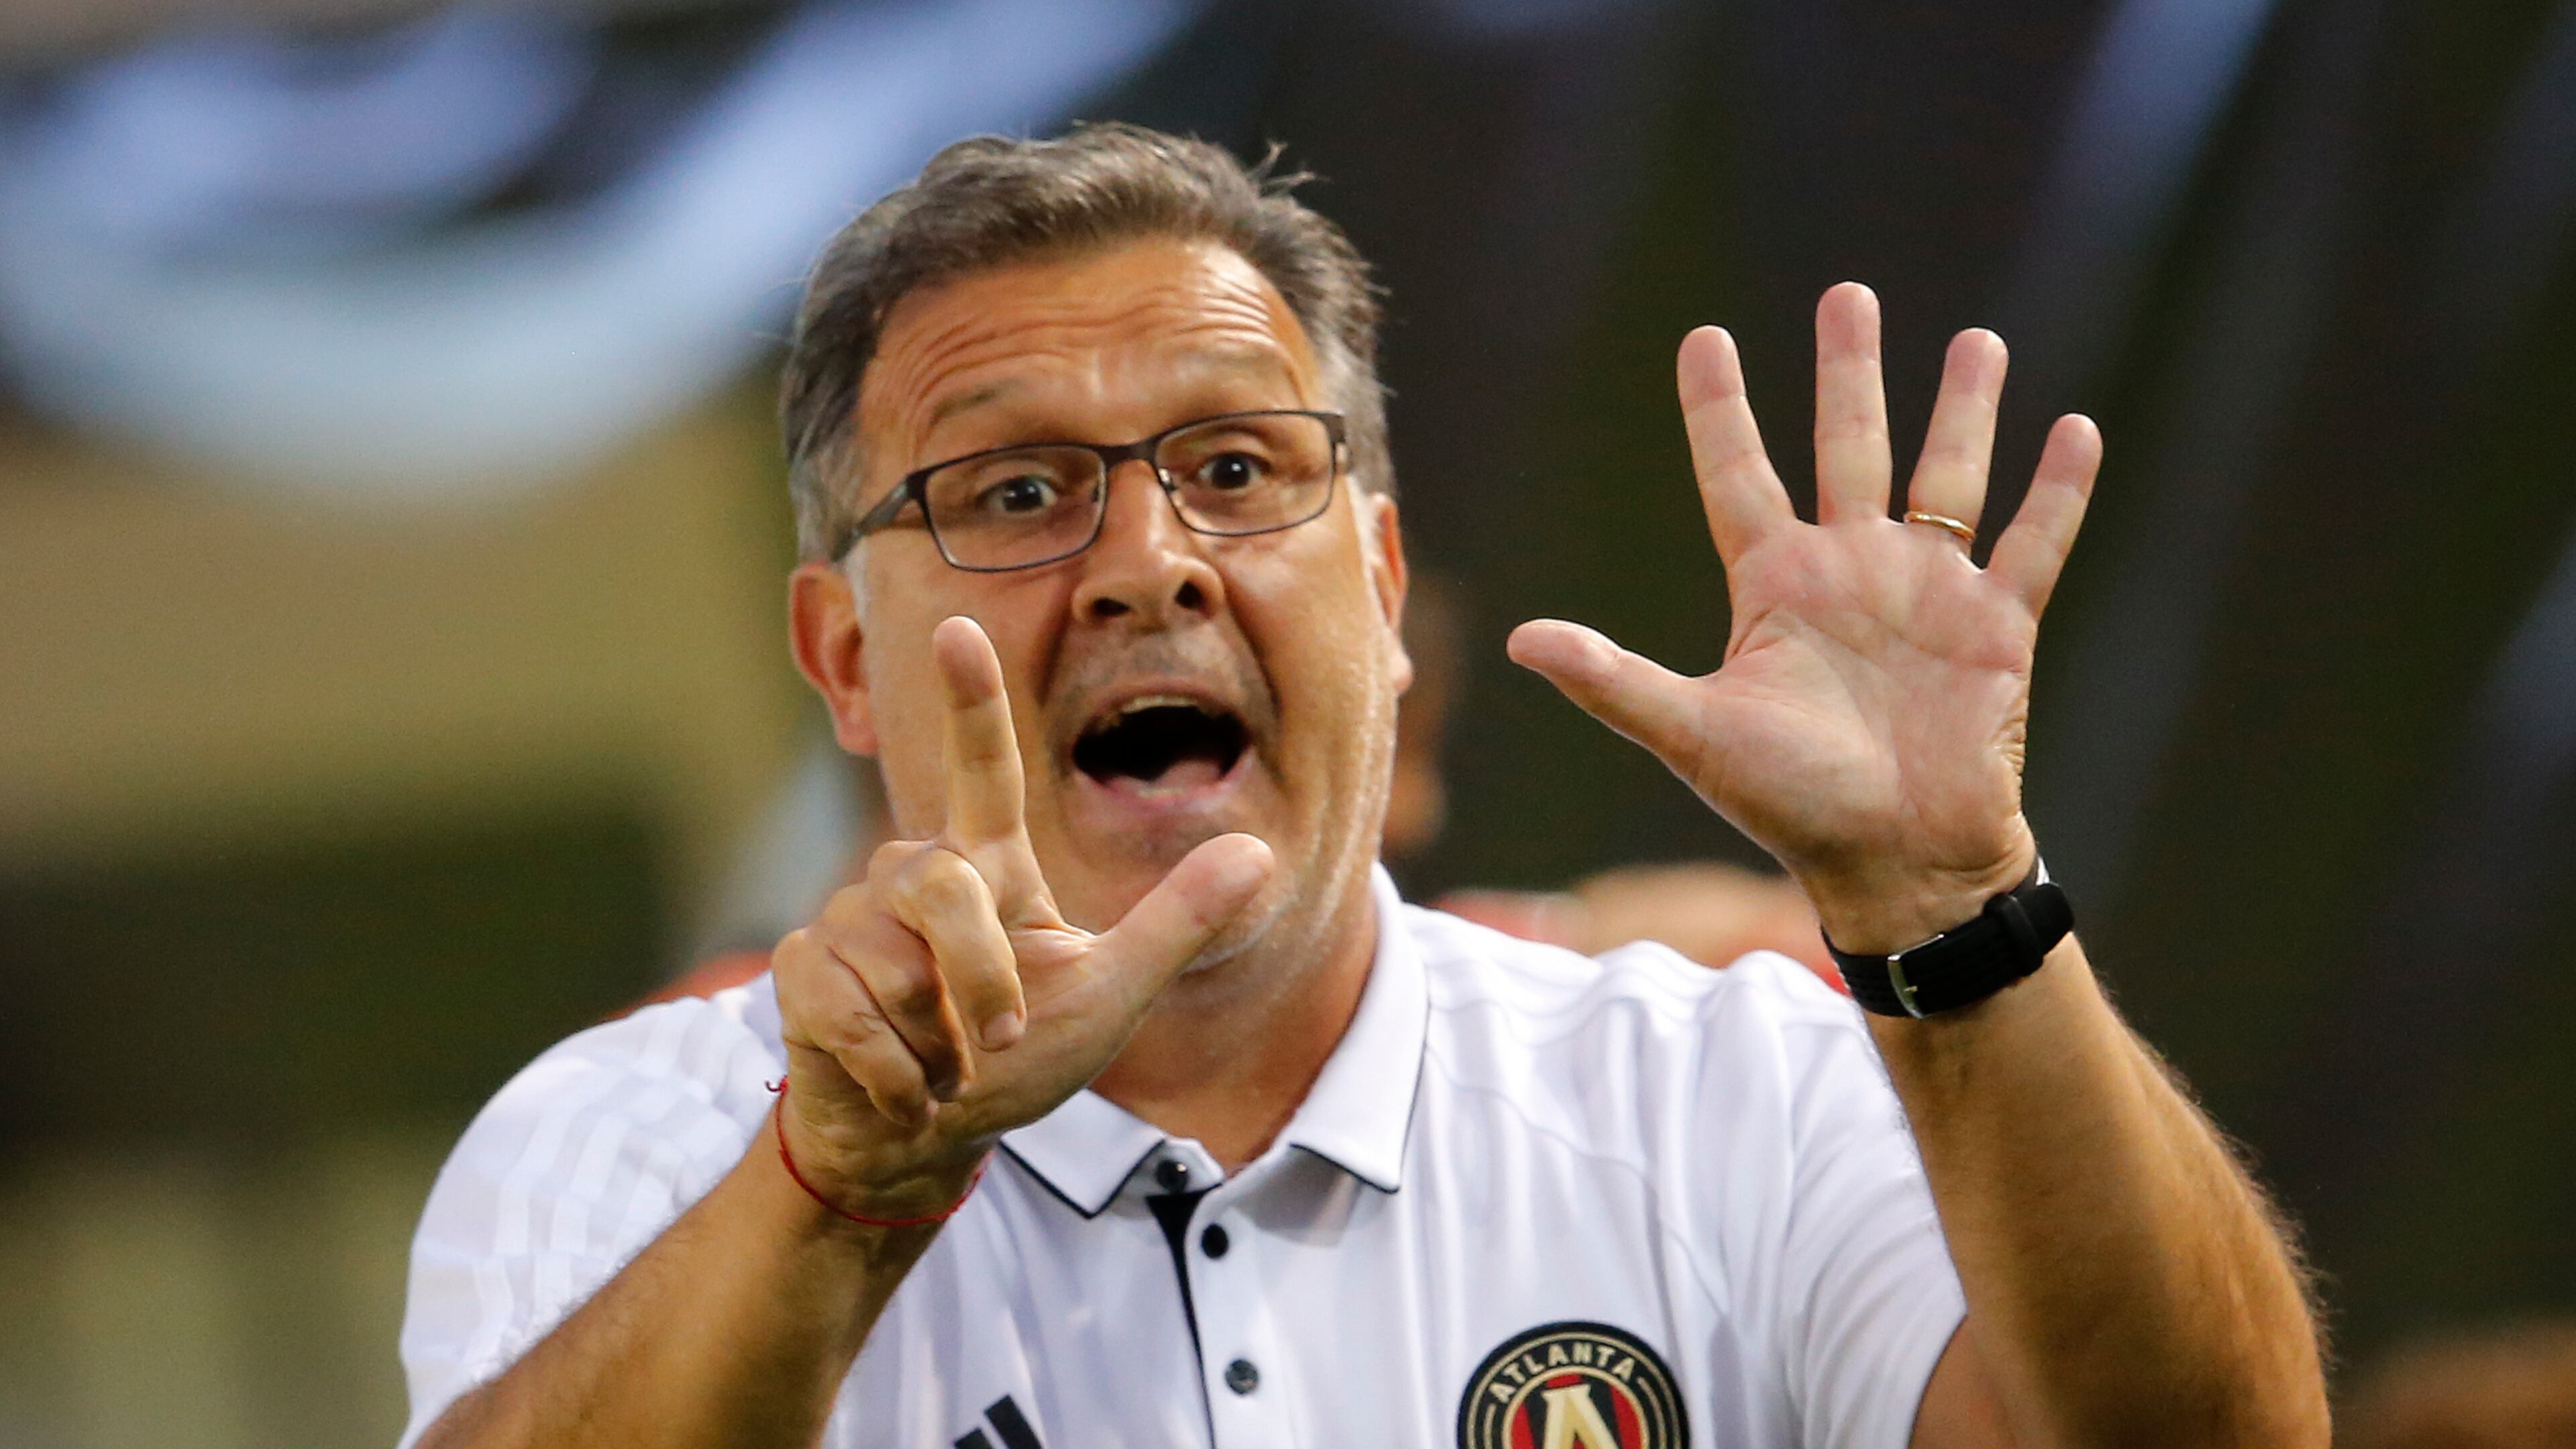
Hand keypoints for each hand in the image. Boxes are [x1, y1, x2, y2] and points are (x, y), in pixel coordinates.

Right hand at [769, 616, 1273, 1216]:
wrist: (918, 1139)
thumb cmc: (1011, 1063)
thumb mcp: (1110, 994)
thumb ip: (1174, 924)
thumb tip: (1260, 853)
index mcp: (984, 863)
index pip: (982, 767)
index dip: (973, 700)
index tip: (958, 630)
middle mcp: (911, 874)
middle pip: (942, 890)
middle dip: (980, 982)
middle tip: (999, 1045)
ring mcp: (847, 919)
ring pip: (894, 965)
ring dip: (935, 1045)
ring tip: (943, 1070)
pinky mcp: (800, 972)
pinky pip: (849, 1012)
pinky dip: (892, 1075)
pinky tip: (904, 1094)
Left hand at [1508, 284, 2098, 953]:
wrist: (1895, 864)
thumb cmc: (1790, 806)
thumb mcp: (1693, 735)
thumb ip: (1612, 681)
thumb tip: (1516, 641)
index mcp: (1775, 587)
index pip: (1738, 473)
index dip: (1719, 407)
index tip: (1705, 334)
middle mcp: (1851, 572)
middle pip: (1849, 448)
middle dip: (1849, 372)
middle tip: (1848, 293)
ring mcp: (1929, 593)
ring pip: (1948, 475)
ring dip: (1962, 408)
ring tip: (1977, 338)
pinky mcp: (1997, 627)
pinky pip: (2032, 543)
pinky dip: (2055, 491)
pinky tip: (2076, 429)